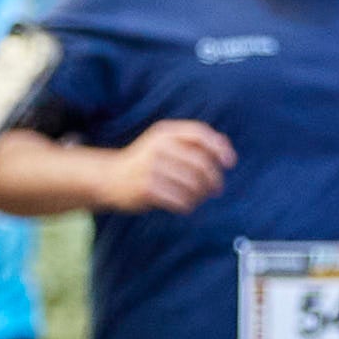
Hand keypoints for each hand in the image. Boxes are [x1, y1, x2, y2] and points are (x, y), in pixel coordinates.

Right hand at [107, 120, 232, 213]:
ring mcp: (151, 168)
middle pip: (201, 163)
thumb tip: (225, 149)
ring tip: (197, 198)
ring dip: (200, 195)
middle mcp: (158, 147)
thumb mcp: (163, 144)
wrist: (108, 178)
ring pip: (192, 184)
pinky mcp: (146, 189)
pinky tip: (184, 205)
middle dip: (214, 179)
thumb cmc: (144, 162)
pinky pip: (179, 200)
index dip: (219, 148)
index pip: (200, 134)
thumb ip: (191, 143)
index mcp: (165, 133)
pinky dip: (187, 205)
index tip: (230, 163)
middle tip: (216, 189)